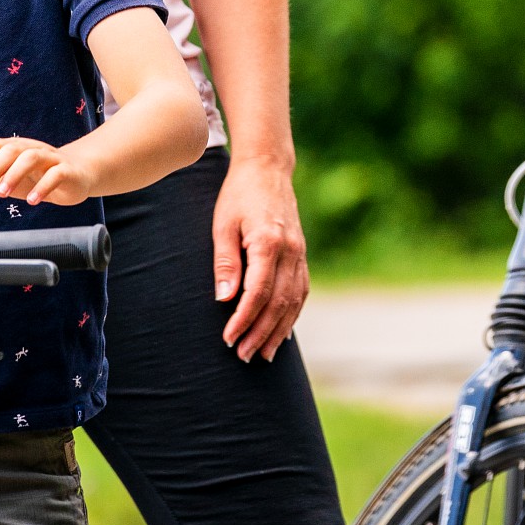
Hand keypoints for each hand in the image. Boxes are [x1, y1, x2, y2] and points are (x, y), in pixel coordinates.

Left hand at [0, 137, 100, 206]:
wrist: (76, 174)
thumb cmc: (35, 176)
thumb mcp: (2, 179)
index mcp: (14, 148)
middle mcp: (31, 148)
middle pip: (11, 150)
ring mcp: (50, 159)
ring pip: (32, 158)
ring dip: (14, 174)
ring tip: (2, 194)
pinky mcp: (67, 171)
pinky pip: (56, 174)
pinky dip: (43, 186)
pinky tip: (32, 200)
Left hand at [212, 154, 309, 361]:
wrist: (267, 169)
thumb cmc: (238, 195)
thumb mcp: (223, 224)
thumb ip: (225, 262)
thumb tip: (224, 300)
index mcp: (269, 242)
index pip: (258, 292)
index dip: (244, 319)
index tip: (229, 338)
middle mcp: (290, 251)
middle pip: (279, 303)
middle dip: (261, 333)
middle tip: (244, 356)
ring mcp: (300, 253)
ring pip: (294, 301)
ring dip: (279, 330)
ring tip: (263, 354)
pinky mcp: (301, 253)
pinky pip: (301, 290)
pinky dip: (293, 314)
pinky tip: (283, 332)